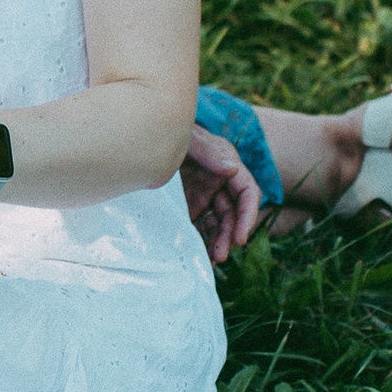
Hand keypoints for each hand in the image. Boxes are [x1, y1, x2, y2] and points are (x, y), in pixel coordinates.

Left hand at [180, 122, 262, 264]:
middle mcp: (218, 182)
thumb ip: (209, 151)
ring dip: (216, 241)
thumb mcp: (189, 139)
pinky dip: (199, 239)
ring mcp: (202, 194)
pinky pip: (197, 224)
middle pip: (232, 213)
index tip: (240, 237)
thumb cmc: (168, 131)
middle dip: (229, 235)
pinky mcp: (186, 203)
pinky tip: (196, 254)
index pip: (248, 193)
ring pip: (216, 223)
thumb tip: (232, 169)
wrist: (142, 136)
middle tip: (219, 256)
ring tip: (210, 260)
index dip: (248, 216)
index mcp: (226, 166)